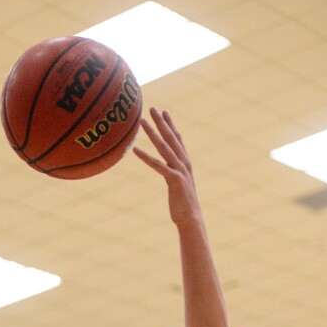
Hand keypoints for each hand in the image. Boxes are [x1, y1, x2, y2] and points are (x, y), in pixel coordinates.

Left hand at [133, 108, 202, 229]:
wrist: (191, 219)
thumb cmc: (183, 204)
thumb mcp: (177, 186)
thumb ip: (173, 175)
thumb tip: (168, 172)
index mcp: (185, 163)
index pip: (177, 139)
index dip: (170, 124)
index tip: (164, 111)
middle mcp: (184, 163)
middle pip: (171, 138)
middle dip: (161, 122)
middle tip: (152, 107)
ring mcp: (180, 170)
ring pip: (164, 147)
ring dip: (152, 133)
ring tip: (141, 122)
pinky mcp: (174, 180)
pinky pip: (158, 166)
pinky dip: (146, 157)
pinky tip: (135, 150)